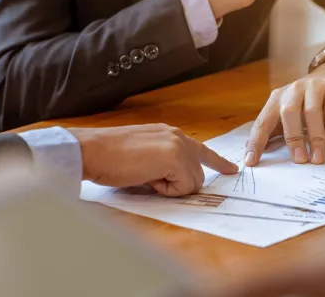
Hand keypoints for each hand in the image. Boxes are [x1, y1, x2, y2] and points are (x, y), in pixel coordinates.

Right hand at [68, 124, 238, 196]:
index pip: (201, 150)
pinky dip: (167, 190)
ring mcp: (178, 146)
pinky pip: (184, 187)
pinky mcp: (176, 158)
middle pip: (198, 174)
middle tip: (148, 177)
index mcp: (169, 134)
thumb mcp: (142, 155)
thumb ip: (163, 161)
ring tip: (145, 175)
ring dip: (170, 187)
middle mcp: (178, 136)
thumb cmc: (108, 156)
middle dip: (177, 185)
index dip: (218, 163)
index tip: (232, 169)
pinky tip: (148, 178)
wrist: (92, 150)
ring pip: (193, 182)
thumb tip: (173, 179)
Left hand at [245, 54, 324, 165]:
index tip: (251, 162)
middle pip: (288, 113)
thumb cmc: (307, 100)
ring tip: (318, 159)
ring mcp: (314, 87)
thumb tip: (256, 153)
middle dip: (292, 138)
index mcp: (276, 98)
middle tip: (299, 160)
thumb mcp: (290, 111)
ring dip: (315, 138)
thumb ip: (275, 130)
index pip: (263, 121)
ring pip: (312, 112)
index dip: (256, 142)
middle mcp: (293, 90)